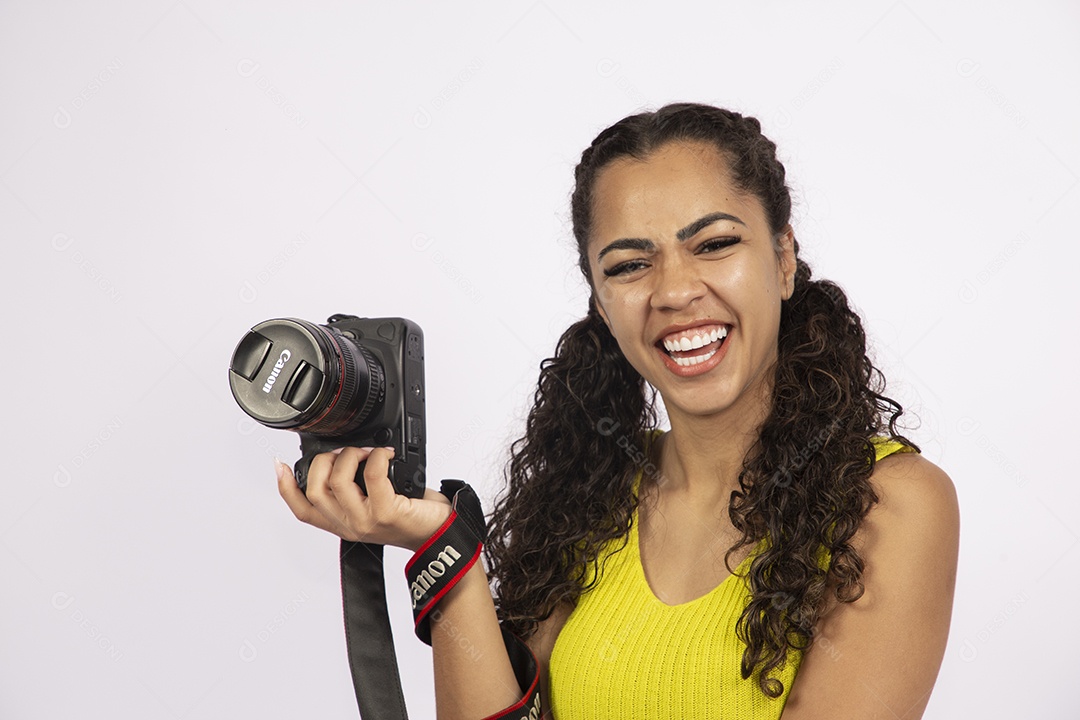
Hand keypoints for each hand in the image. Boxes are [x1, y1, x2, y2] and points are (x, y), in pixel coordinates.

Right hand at [277, 446, 452, 551]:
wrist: (441, 534)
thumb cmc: (413, 517)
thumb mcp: (375, 504)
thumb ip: (355, 489)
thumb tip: (342, 455)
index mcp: (343, 523)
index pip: (303, 510)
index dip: (285, 488)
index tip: (279, 465)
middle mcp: (350, 526)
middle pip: (315, 491)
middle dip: (324, 461)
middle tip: (344, 451)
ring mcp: (367, 521)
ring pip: (338, 481)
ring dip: (352, 455)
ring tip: (368, 451)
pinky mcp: (388, 513)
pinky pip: (373, 476)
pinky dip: (378, 457)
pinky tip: (387, 455)